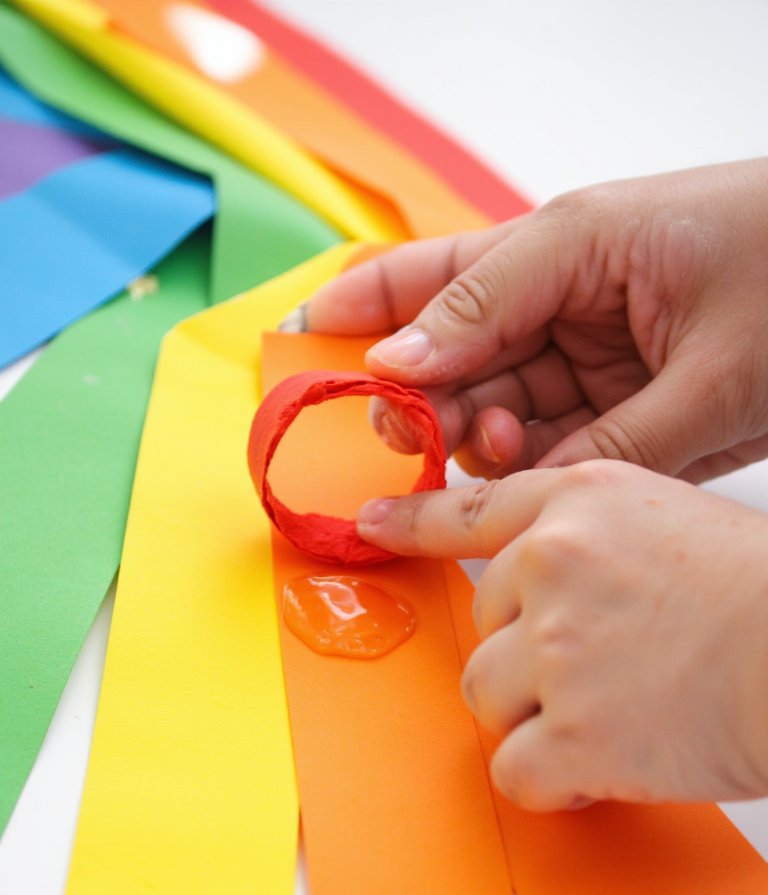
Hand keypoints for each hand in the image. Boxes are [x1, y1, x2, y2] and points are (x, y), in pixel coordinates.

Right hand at [304, 160, 767, 483]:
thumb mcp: (696, 361)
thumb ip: (578, 420)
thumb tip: (459, 441)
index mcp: (569, 246)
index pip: (436, 277)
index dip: (362, 313)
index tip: (300, 349)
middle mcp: (565, 297)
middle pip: (449, 349)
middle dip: (418, 396)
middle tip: (411, 438)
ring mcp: (589, 353)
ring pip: (490, 406)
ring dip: (479, 441)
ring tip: (502, 452)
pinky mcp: (618, 405)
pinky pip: (546, 446)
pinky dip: (530, 471)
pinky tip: (532, 474)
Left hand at [356, 461, 767, 809]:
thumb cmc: (760, 596)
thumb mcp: (671, 524)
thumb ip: (591, 547)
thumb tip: (536, 598)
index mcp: (580, 503)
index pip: (472, 511)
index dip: (415, 522)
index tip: (372, 525)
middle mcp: (553, 565)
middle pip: (483, 629)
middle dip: (529, 663)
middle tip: (606, 675)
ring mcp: (556, 649)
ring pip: (487, 700)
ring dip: (537, 721)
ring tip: (615, 719)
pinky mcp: (571, 733)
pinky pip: (515, 772)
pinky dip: (554, 783)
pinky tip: (606, 769)